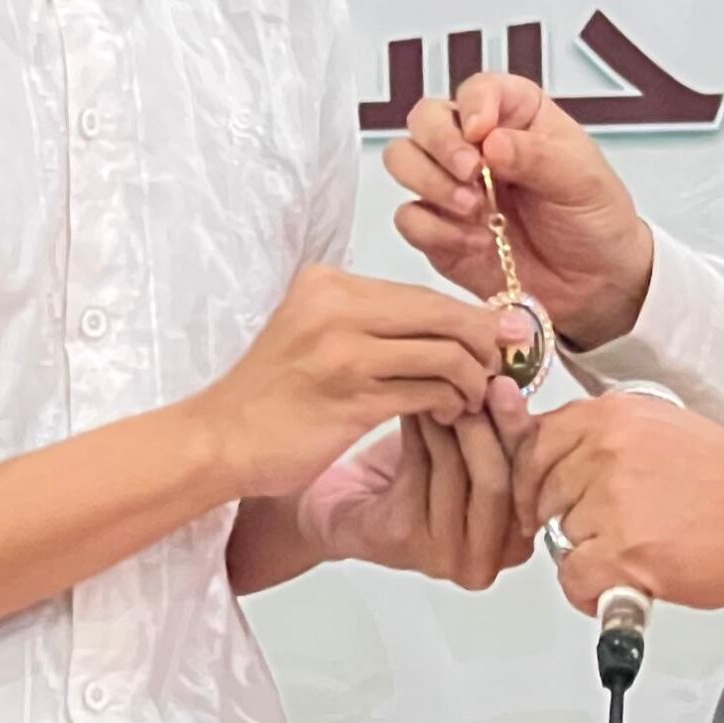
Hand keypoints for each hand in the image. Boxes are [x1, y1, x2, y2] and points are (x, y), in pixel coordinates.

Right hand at [195, 269, 513, 503]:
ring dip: (472, 379)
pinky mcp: (352, 399)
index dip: (470, 314)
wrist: (221, 439)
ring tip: (471, 397)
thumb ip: (377, 322)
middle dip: (485, 340)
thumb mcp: (318, 333)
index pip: (421, 292)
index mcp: (327, 284)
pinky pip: (429, 392)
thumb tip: (459, 321)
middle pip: (440, 313)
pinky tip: (451, 414)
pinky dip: (453, 402)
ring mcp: (343, 353)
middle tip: (502, 366)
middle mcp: (335, 308)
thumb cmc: (274, 393)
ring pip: (444, 352)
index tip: (501, 333)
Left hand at [296, 384, 535, 588]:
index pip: (535, 483)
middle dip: (487, 422)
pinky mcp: (405, 541)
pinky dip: (417, 428)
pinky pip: (419, 468)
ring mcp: (445, 556)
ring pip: (457, 469)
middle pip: (500, 480)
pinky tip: (411, 403)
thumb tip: (511, 378)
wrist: (343, 504)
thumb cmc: (410, 478)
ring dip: (445, 418)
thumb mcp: (469, 452)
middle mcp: (487, 559)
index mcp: (517, 540)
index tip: (507, 383)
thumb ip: (500, 430)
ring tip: (436, 382)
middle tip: (473, 379)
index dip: (522, 429)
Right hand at [386, 77, 656, 351]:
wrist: (595, 285)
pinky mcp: (439, 229)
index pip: (479, 89)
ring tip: (474, 209)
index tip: (482, 132)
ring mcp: (453, 186)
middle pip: (426, 118)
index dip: (473, 105)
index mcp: (517, 116)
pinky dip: (435, 229)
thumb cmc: (596, 220)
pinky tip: (474, 240)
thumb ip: (537, 156)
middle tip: (472, 173)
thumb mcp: (582, 181)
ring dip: (430, 182)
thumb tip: (492, 141)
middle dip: (441, 143)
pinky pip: (409, 218)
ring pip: (404, 159)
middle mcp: (477, 145)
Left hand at [517, 391, 723, 614]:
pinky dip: (590, 592)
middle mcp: (604, 452)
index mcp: (611, 416)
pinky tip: (620, 584)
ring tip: (625, 554)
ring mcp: (610, 502)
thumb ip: (605, 437)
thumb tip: (559, 456)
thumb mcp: (660, 428)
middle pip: (539, 493)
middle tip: (597, 531)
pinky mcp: (622, 553)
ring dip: (583, 554)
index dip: (533, 477)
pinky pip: (573, 578)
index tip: (542, 495)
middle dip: (561, 517)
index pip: (534, 442)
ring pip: (557, 537)